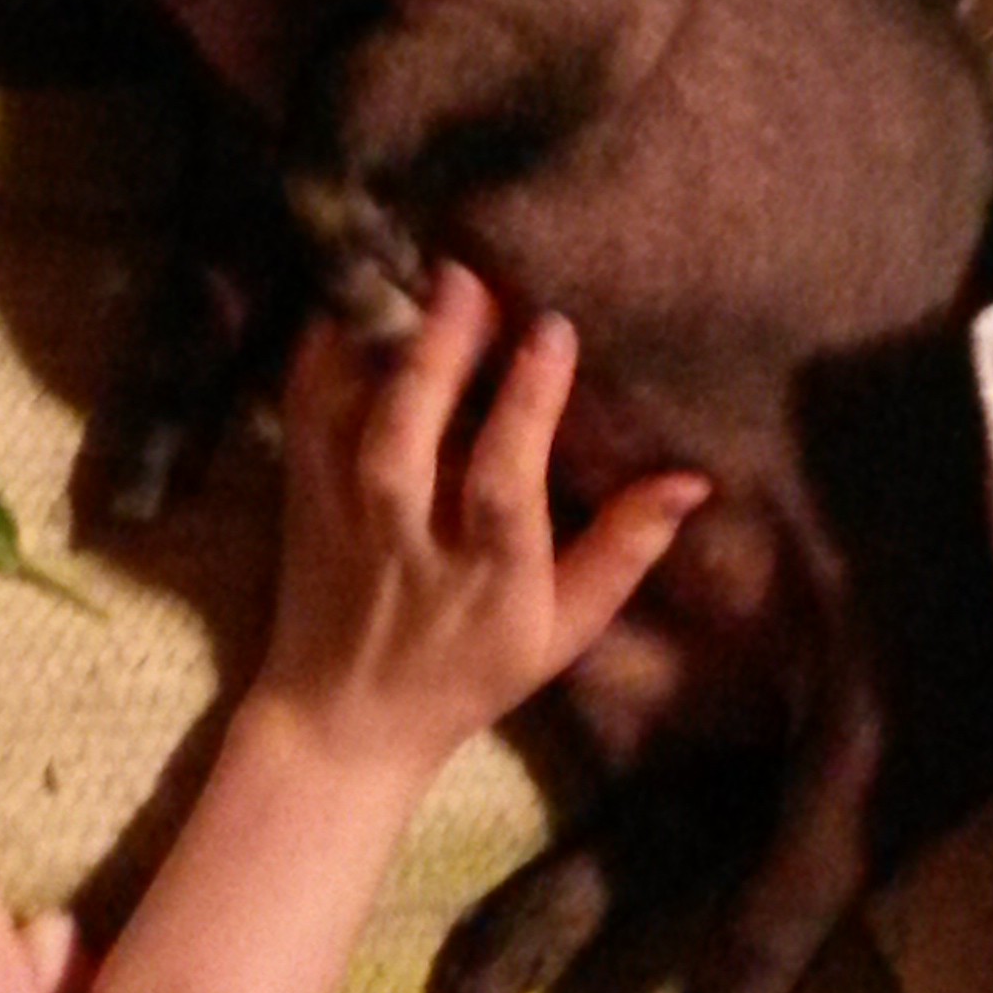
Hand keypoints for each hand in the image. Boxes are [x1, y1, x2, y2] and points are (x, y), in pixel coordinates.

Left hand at [260, 261, 709, 783]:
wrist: (343, 720)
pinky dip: (318, 357)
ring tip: (411, 272)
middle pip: (409, 443)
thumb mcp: (562, 628)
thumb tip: (693, 479)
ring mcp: (342, 517)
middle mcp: (406, 541)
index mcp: (484, 575)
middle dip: (437, 358)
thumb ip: (623, 550)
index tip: (553, 331)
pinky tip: (349, 300)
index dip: (527, 407)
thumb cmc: (471, 669)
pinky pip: (301, 418)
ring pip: (349, 427)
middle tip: (469, 276)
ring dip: (378, 348)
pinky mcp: (299, 498)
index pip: (503, 483)